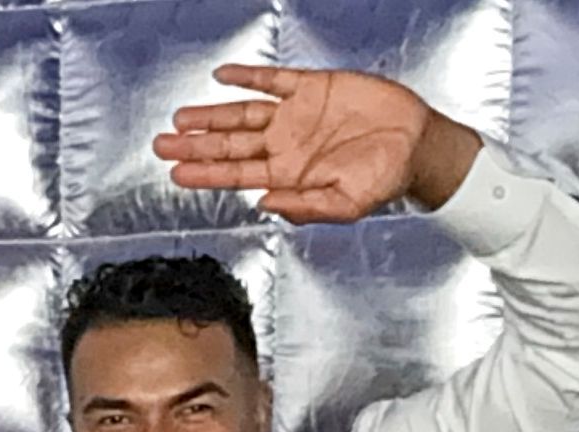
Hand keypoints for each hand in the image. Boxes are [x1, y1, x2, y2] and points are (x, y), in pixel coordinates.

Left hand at [154, 64, 481, 221]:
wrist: (417, 146)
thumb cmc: (385, 180)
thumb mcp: (346, 205)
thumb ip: (305, 207)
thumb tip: (264, 204)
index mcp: (288, 175)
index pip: (235, 175)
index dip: (204, 174)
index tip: (176, 174)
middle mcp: (286, 145)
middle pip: (230, 145)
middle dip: (194, 146)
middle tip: (161, 145)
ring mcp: (297, 116)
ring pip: (243, 114)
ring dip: (211, 115)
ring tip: (180, 118)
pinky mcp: (314, 88)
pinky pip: (275, 81)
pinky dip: (249, 78)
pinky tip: (223, 77)